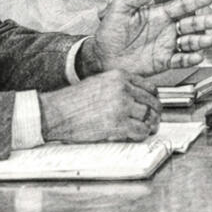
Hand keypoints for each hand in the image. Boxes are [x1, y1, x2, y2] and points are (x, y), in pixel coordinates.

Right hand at [38, 70, 160, 142]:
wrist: (56, 112)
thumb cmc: (73, 100)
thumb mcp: (99, 83)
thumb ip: (119, 87)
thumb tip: (137, 98)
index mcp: (119, 76)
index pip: (150, 87)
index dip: (154, 99)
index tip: (153, 106)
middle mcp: (123, 89)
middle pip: (153, 103)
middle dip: (155, 114)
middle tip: (154, 121)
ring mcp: (121, 107)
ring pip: (149, 117)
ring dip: (150, 125)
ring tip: (146, 129)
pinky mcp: (118, 124)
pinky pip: (140, 131)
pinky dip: (141, 135)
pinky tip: (136, 135)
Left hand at [92, 0, 211, 75]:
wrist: (100, 58)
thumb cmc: (108, 33)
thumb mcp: (120, 7)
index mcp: (158, 14)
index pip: (181, 6)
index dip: (195, 2)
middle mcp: (165, 29)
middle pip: (191, 24)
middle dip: (204, 22)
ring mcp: (166, 46)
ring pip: (190, 42)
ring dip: (202, 40)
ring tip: (210, 39)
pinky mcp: (163, 62)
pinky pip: (181, 60)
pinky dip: (190, 59)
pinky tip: (196, 55)